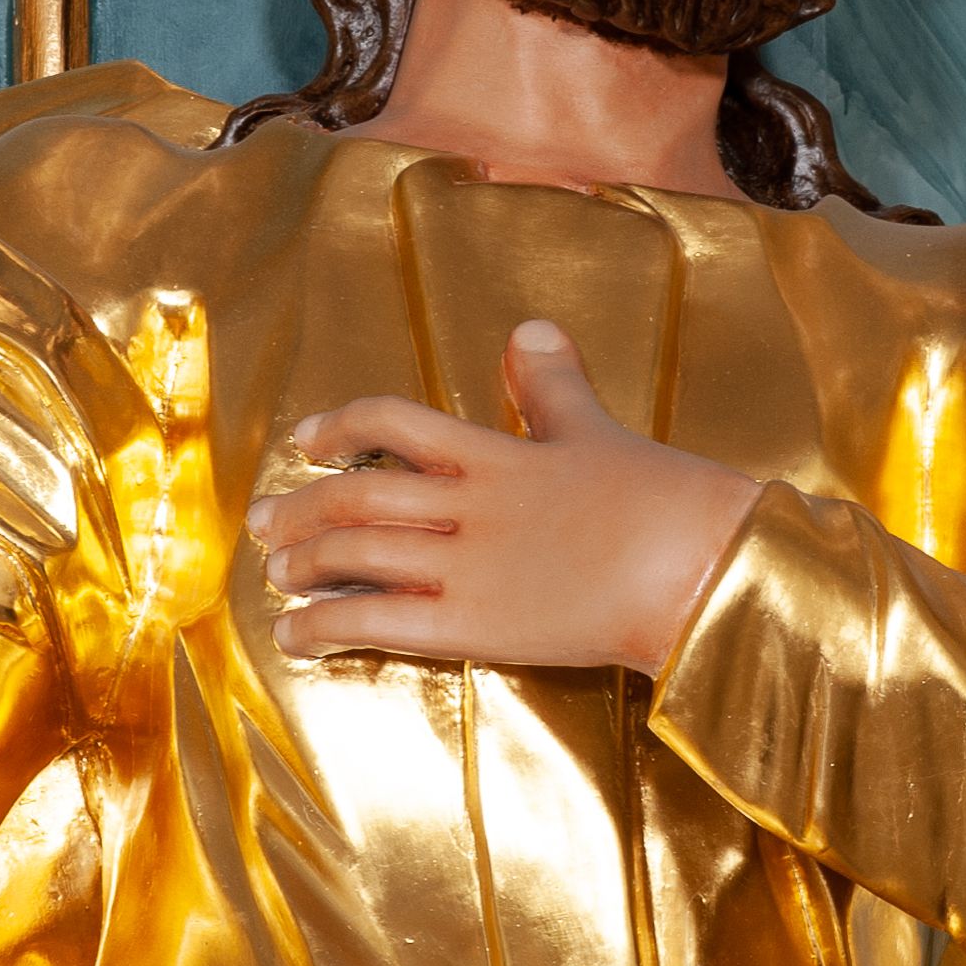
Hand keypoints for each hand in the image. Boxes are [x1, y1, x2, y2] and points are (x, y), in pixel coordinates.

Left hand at [248, 319, 759, 672]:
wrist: (702, 566)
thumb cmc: (665, 501)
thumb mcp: (597, 430)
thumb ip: (553, 384)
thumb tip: (530, 328)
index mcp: (497, 454)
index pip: (396, 423)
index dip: (342, 426)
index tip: (308, 438)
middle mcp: (469, 506)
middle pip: (358, 496)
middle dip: (302, 508)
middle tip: (263, 519)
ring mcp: (467, 567)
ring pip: (356, 555)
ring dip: (305, 564)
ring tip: (273, 572)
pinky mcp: (474, 626)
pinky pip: (378, 624)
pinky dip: (327, 628)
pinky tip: (295, 637)